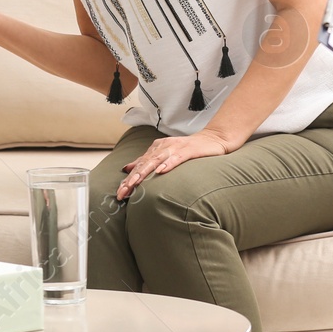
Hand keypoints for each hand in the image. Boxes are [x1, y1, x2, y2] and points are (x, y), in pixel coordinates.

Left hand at [115, 132, 229, 201]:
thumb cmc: (189, 149)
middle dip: (131, 179)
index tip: (119, 193)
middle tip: (121, 193)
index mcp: (156, 149)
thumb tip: (127, 168)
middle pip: (144, 164)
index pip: (139, 166)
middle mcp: (163, 147)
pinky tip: (161, 172)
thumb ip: (147, 161)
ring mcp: (175, 148)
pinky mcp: (188, 150)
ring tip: (133, 184)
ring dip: (143, 173)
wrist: (213, 138)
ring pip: (156, 161)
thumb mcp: (165, 155)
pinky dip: (168, 164)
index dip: (128, 179)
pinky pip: (176, 158)